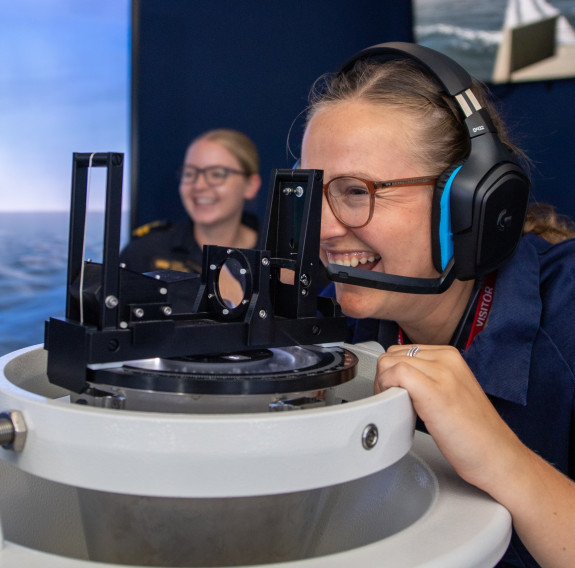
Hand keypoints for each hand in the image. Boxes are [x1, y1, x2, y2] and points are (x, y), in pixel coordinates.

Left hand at [375, 344, 521, 493]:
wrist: (498, 457)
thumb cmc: (474, 433)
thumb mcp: (449, 391)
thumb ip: (427, 378)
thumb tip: (396, 378)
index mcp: (450, 356)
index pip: (401, 351)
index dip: (390, 373)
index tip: (393, 392)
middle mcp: (446, 359)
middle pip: (392, 356)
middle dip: (385, 378)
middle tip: (393, 402)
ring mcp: (442, 373)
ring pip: (389, 363)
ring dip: (384, 386)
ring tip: (397, 407)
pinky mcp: (434, 391)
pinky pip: (395, 374)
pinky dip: (387, 391)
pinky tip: (398, 409)